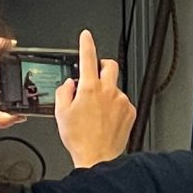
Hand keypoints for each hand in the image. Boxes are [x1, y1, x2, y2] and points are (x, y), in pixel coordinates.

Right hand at [54, 28, 135, 167]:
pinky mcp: (131, 111)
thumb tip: (70, 84)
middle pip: (110, 65)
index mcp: (89, 88)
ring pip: (116, 87)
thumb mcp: (61, 113)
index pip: (88, 58)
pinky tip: (106, 119)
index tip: (87, 36)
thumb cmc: (79, 138)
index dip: (87, 44)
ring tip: (97, 112)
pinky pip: (123, 102)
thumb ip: (64, 92)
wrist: (98, 157)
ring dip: (107, 92)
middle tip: (95, 73)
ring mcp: (122, 101)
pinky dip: (115, 106)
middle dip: (103, 65)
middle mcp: (109, 91)